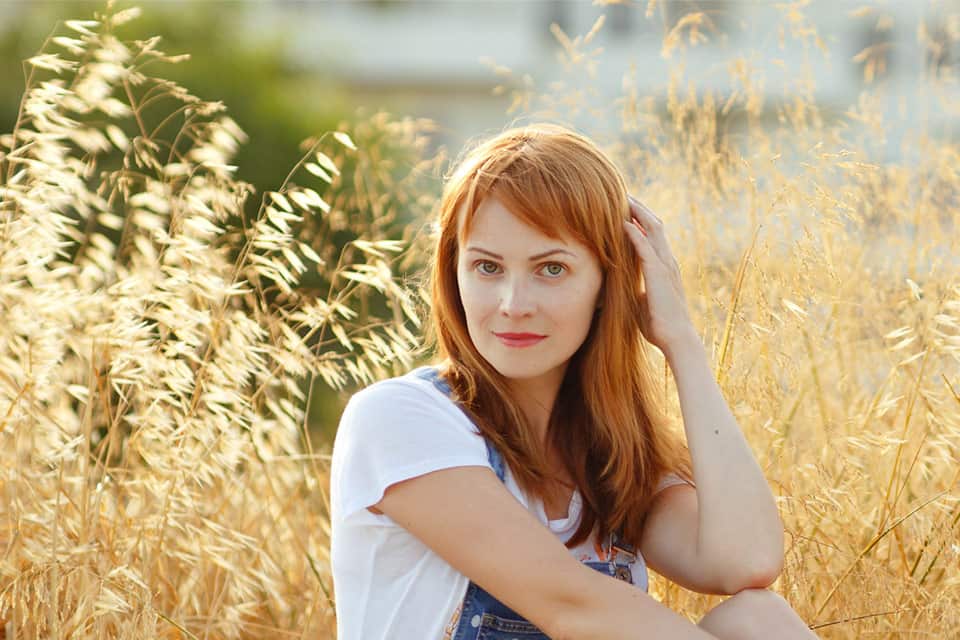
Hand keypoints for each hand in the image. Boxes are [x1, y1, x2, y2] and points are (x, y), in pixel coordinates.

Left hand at [622, 195, 697, 354]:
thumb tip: (622, 288)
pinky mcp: (659, 274)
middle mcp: (667, 261)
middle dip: (639, 209)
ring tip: (623, 199)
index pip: (653, 235)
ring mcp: (665, 266)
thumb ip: (636, 289)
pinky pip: (645, 248)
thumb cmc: (659, 325)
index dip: (641, 220)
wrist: (676, 338)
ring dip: (638, 213)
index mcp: (664, 267)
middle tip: (623, 194)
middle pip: (655, 225)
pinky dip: (635, 234)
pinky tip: (623, 223)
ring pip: (653, 230)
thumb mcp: (643, 301)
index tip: (625, 209)